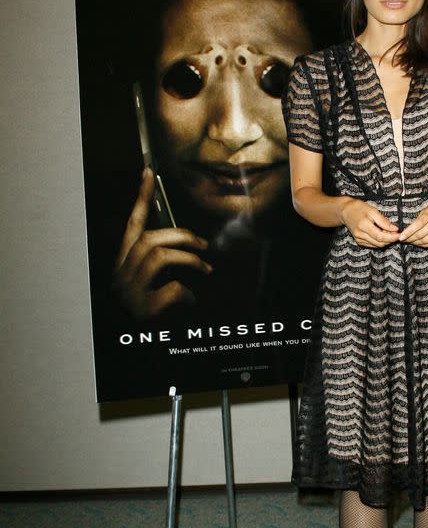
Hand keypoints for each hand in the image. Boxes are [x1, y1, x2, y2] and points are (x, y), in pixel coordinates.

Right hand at [113, 168, 211, 318]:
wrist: (133, 354)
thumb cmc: (145, 319)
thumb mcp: (144, 286)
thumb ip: (155, 265)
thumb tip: (182, 244)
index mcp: (122, 265)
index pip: (131, 225)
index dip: (140, 197)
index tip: (149, 173)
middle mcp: (120, 275)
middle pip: (149, 238)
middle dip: (181, 236)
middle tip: (203, 245)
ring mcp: (129, 293)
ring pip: (159, 256)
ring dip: (189, 260)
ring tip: (205, 269)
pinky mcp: (142, 311)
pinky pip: (170, 289)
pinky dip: (186, 292)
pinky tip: (190, 300)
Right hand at [339, 198, 399, 247]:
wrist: (345, 211)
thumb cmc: (359, 208)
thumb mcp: (372, 211)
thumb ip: (383, 221)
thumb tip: (395, 229)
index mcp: (364, 226)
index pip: (381, 237)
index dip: (392, 237)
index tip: (400, 234)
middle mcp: (360, 235)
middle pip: (379, 243)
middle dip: (390, 239)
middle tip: (395, 232)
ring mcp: (358, 239)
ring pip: (377, 245)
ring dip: (385, 241)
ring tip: (389, 232)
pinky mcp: (359, 241)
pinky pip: (372, 244)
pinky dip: (379, 241)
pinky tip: (381, 234)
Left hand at [398, 197, 427, 246]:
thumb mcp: (427, 208)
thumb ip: (419, 218)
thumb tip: (407, 230)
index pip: (418, 224)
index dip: (408, 232)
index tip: (401, 237)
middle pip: (421, 234)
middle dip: (410, 239)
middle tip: (404, 240)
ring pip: (427, 241)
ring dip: (416, 243)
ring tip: (410, 241)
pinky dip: (425, 245)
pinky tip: (419, 243)